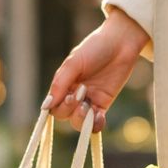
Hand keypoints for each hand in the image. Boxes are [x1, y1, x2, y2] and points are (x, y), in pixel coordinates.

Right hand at [44, 10, 149, 129]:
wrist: (121, 43)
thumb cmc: (95, 47)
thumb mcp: (74, 63)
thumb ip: (60, 84)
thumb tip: (46, 106)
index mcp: (63, 83)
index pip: (53, 105)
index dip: (59, 106)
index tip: (69, 96)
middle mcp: (74, 94)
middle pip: (64, 115)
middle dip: (69, 109)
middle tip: (81, 93)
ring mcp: (89, 100)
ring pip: (78, 122)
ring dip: (81, 119)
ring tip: (89, 106)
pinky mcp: (104, 104)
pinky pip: (95, 122)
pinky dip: (95, 124)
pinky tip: (99, 115)